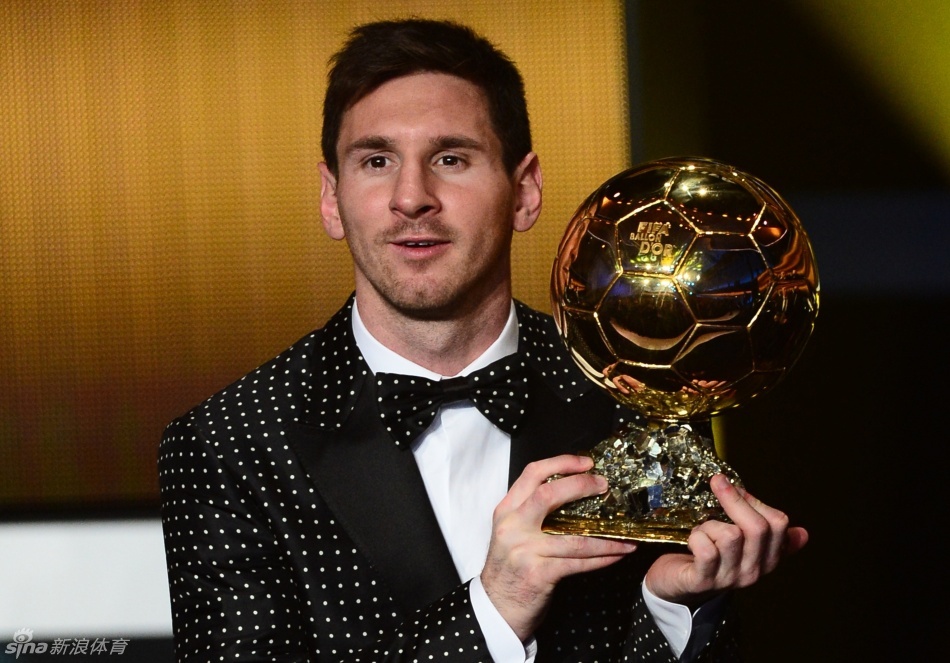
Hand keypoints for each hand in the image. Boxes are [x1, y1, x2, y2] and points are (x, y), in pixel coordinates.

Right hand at [480, 455, 637, 640]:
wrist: (496, 607)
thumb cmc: (510, 568)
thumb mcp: (512, 532)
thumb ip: (532, 513)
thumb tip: (575, 494)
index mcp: (507, 511)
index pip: (532, 474)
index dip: (561, 463)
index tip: (586, 462)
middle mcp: (512, 527)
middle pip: (548, 495)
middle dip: (580, 486)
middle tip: (604, 486)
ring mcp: (524, 550)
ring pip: (573, 537)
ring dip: (605, 536)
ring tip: (627, 533)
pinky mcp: (539, 574)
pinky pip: (578, 563)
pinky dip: (602, 557)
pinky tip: (618, 553)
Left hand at [644, 474, 808, 608]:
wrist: (678, 585)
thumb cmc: (710, 558)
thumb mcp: (743, 546)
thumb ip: (768, 535)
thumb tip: (802, 533)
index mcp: (767, 558)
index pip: (779, 523)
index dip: (756, 500)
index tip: (736, 488)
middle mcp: (754, 570)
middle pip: (758, 527)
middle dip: (734, 499)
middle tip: (717, 483)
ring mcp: (729, 578)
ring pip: (730, 536)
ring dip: (710, 524)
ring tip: (702, 529)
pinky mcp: (703, 581)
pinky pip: (706, 550)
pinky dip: (696, 537)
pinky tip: (692, 540)